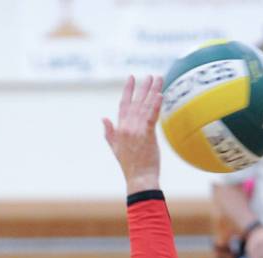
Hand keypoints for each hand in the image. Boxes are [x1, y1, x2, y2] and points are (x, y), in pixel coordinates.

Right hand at [103, 75, 162, 193]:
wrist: (138, 178)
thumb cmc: (130, 166)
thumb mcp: (115, 148)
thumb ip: (109, 132)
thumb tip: (103, 119)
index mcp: (120, 128)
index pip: (123, 105)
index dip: (128, 90)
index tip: (131, 77)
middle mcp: (127, 126)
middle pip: (136, 102)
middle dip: (143, 87)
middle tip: (150, 75)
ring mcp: (137, 130)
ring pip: (145, 106)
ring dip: (152, 90)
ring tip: (158, 78)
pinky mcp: (147, 135)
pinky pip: (151, 116)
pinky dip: (155, 105)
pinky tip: (159, 94)